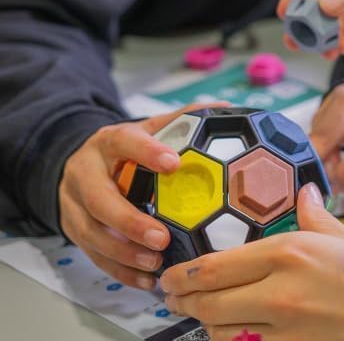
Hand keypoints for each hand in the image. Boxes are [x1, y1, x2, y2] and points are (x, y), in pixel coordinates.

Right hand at [58, 101, 228, 288]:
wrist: (75, 163)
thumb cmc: (125, 146)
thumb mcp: (148, 127)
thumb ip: (184, 118)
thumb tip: (225, 107)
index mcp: (108, 142)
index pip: (124, 143)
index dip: (147, 152)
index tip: (174, 164)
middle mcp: (85, 173)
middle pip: (99, 200)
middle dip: (129, 222)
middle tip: (161, 238)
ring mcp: (74, 205)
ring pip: (93, 233)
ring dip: (124, 253)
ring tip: (155, 263)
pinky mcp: (73, 230)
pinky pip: (94, 256)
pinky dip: (120, 270)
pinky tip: (146, 279)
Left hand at [161, 183, 343, 340]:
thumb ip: (317, 217)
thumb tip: (307, 193)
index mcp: (291, 253)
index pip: (217, 266)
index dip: (183, 274)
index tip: (169, 273)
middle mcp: (280, 294)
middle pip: (209, 304)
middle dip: (185, 301)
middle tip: (172, 295)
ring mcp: (286, 331)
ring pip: (222, 334)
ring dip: (207, 324)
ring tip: (202, 312)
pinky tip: (235, 333)